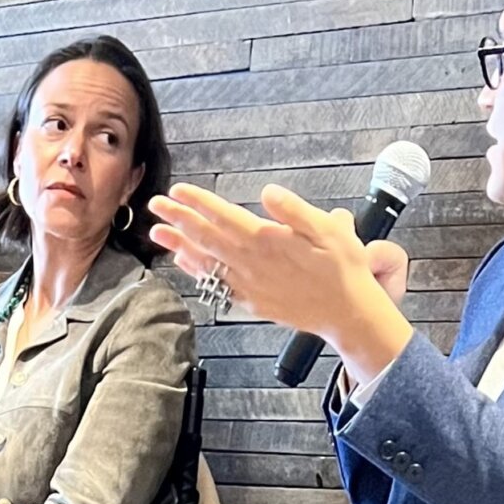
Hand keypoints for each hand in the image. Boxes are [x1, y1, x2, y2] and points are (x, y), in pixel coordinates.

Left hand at [150, 182, 414, 381]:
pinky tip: (184, 262)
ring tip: (157, 232)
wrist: (347, 313)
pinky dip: (197, 272)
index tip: (177, 191)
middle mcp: (251, 263)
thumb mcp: (330, 232)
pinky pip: (215, 284)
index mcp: (267, 241)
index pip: (224, 216)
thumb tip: (268, 192)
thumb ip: (296, 212)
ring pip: (205, 261)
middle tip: (155, 204)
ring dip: (179, 245)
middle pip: (206, 237)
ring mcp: (247, 284)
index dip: (198, 203)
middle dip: (179, 219)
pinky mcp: (249, 300)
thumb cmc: (342, 268)